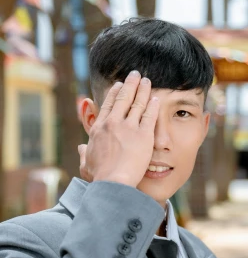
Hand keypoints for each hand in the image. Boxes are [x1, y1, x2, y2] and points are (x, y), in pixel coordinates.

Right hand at [78, 71, 159, 187]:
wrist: (113, 182)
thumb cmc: (99, 177)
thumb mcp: (87, 164)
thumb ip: (84, 154)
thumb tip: (81, 148)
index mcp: (99, 129)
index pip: (108, 105)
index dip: (114, 93)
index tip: (119, 85)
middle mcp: (113, 123)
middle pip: (123, 98)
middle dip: (130, 84)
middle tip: (135, 75)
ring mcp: (128, 128)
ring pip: (137, 103)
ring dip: (143, 90)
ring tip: (147, 81)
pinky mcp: (144, 135)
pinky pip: (149, 116)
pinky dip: (153, 106)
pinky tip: (156, 98)